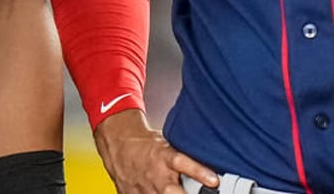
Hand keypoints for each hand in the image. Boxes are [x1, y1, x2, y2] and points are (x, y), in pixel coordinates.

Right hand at [92, 110, 218, 193]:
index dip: (200, 172)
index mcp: (164, 156)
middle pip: (171, 191)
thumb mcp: (167, 145)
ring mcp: (144, 187)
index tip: (214, 181)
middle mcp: (155, 173)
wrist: (118, 144)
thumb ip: (184, 157)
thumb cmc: (146, 144)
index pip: (183, 163)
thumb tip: (210, 162)